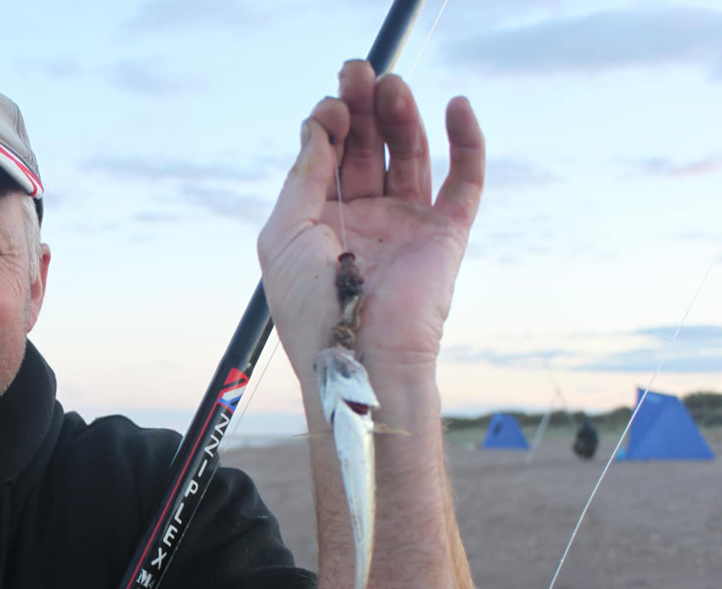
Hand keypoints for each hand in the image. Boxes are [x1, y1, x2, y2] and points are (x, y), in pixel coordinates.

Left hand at [257, 60, 485, 390]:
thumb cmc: (311, 305)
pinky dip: (467, 142)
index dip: (329, 123)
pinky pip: (465, 181)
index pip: (328, 155)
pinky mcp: (446, 234)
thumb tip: (320, 124)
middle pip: (367, 145)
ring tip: (391, 85)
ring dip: (401, 115)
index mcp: (320, 220)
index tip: (328, 108)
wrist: (359, 355)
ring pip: (410, 153)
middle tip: (360, 70)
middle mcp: (364, 218)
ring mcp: (406, 224)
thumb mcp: (284, 234)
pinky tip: (456, 106)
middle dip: (362, 106)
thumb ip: (303, 176)